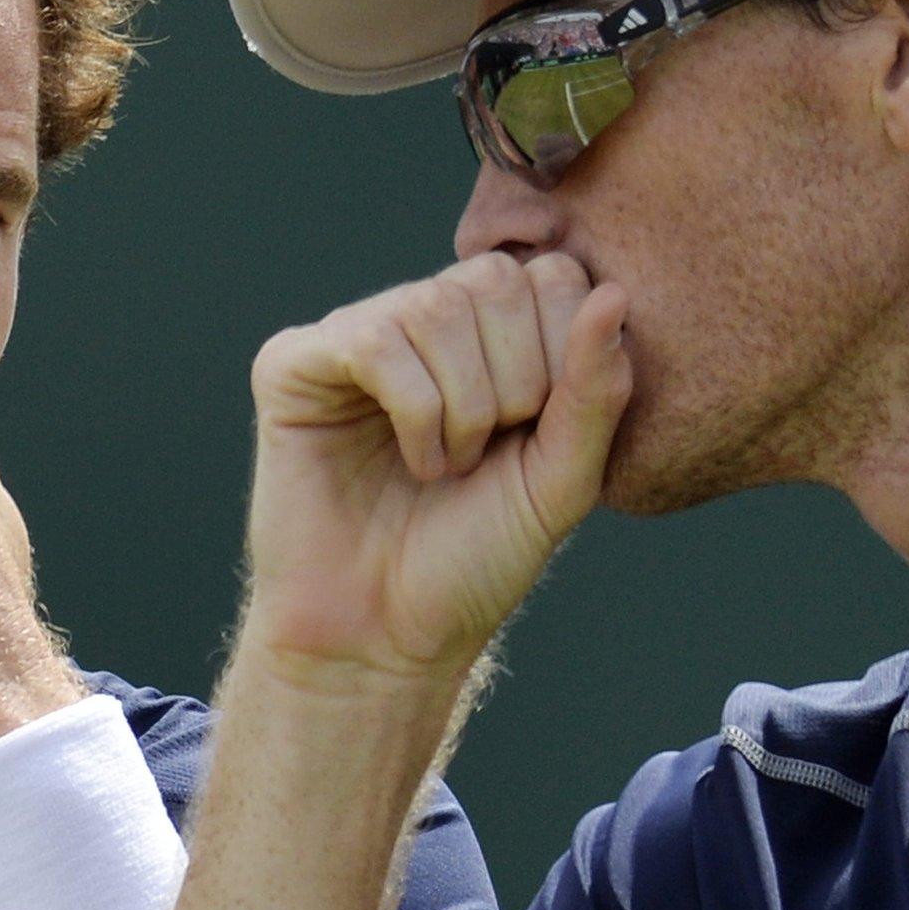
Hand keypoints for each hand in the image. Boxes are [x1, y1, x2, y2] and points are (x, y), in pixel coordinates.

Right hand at [243, 251, 630, 686]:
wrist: (388, 636)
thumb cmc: (476, 559)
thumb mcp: (563, 479)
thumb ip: (597, 391)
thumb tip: (614, 295)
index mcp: (490, 334)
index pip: (552, 274)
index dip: (564, 355)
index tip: (537, 434)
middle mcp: (421, 321)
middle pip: (496, 279)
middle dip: (515, 382)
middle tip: (487, 456)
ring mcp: (355, 336)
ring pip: (435, 306)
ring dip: (463, 408)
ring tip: (446, 468)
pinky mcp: (293, 365)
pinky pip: (374, 340)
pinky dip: (414, 410)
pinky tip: (413, 461)